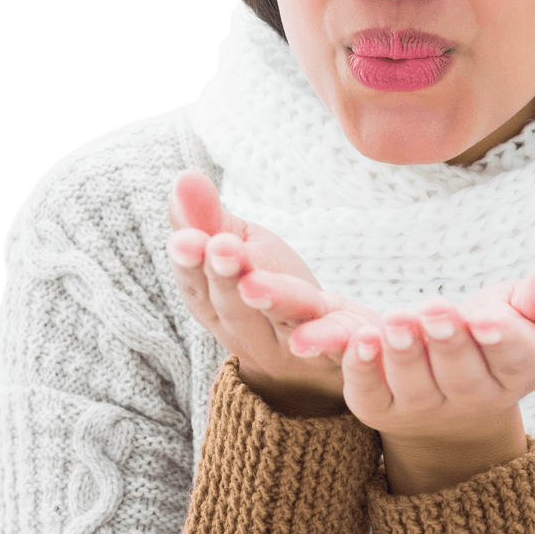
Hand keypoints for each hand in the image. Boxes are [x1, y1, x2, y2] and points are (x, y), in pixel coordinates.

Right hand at [166, 169, 382, 415]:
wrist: (324, 356)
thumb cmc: (273, 293)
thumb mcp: (240, 251)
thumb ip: (210, 220)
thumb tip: (182, 177)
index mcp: (219, 309)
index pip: (198, 288)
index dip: (190, 265)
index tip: (184, 239)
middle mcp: (251, 334)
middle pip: (234, 307)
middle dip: (225, 277)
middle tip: (220, 247)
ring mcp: (294, 346)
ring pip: (283, 323)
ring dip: (272, 301)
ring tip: (256, 283)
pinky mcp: (339, 353)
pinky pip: (340, 348)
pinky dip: (339, 338)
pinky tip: (352, 326)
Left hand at [339, 258, 534, 492]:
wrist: (455, 392)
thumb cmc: (500, 334)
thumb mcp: (533, 312)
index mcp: (520, 369)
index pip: (514, 359)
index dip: (501, 340)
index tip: (486, 319)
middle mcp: (474, 398)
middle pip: (462, 375)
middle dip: (447, 342)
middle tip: (433, 310)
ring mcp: (425, 408)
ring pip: (415, 385)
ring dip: (403, 354)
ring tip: (393, 323)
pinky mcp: (382, 408)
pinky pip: (370, 395)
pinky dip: (362, 370)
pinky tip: (359, 340)